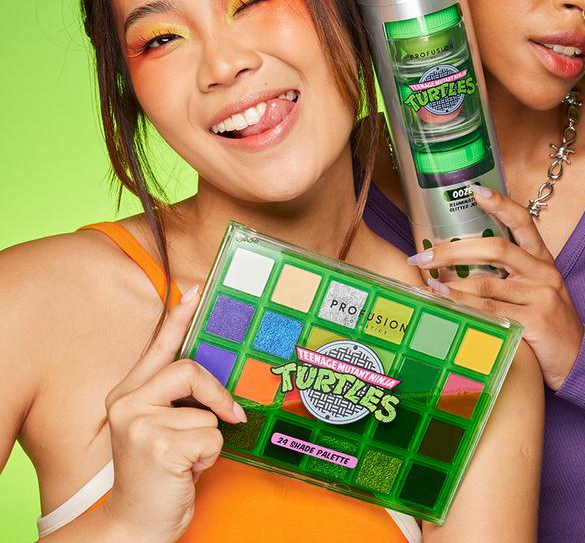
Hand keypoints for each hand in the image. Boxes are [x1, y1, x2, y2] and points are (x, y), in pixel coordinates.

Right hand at [104, 285, 246, 542]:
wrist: (135, 526)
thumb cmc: (157, 475)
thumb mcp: (163, 430)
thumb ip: (179, 401)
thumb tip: (215, 379)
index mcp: (129, 395)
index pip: (158, 348)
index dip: (178, 318)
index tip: (196, 290)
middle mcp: (128, 404)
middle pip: (190, 371)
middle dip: (216, 395)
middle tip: (230, 416)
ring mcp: (140, 424)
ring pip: (207, 414)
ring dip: (207, 442)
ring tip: (185, 462)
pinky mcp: (159, 447)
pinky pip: (210, 438)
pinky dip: (208, 459)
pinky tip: (185, 474)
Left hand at [407, 186, 584, 390]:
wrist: (580, 360)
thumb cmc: (549, 322)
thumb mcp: (535, 289)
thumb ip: (508, 274)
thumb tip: (461, 263)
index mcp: (543, 259)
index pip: (523, 222)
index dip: (500, 204)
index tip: (475, 190)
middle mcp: (543, 272)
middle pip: (496, 248)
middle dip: (455, 250)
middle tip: (425, 254)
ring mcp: (540, 296)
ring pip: (487, 283)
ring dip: (452, 281)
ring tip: (427, 279)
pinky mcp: (535, 322)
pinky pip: (491, 311)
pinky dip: (463, 305)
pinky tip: (444, 300)